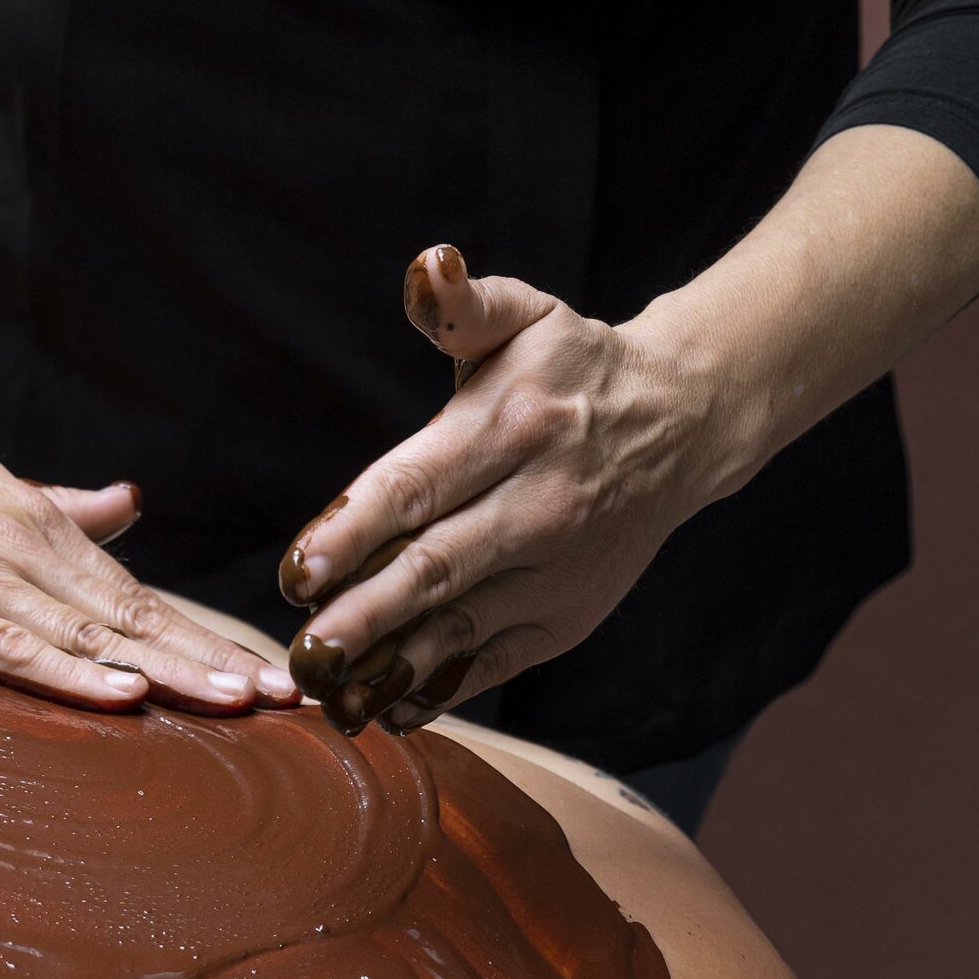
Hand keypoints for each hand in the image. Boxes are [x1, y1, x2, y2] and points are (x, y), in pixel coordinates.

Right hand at [0, 379, 298, 711]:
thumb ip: (61, 504)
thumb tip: (132, 504)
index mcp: (40, 526)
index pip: (139, 595)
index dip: (206, 639)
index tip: (269, 676)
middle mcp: (24, 548)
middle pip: (135, 619)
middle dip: (212, 662)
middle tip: (288, 702)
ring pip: (89, 636)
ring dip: (168, 672)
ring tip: (236, 707)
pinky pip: (11, 648)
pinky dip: (71, 676)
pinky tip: (125, 696)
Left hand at [279, 245, 722, 733]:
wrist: (682, 424)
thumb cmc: (572, 370)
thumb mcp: (527, 315)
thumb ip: (461, 304)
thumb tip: (429, 268)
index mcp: (513, 428)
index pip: (419, 487)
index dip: (354, 532)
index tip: (296, 572)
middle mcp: (539, 506)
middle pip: (436, 570)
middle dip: (363, 617)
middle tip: (302, 652)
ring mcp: (556, 572)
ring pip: (460, 629)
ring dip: (389, 670)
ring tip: (325, 697)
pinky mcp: (565, 620)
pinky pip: (493, 664)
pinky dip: (438, 693)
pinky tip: (383, 710)